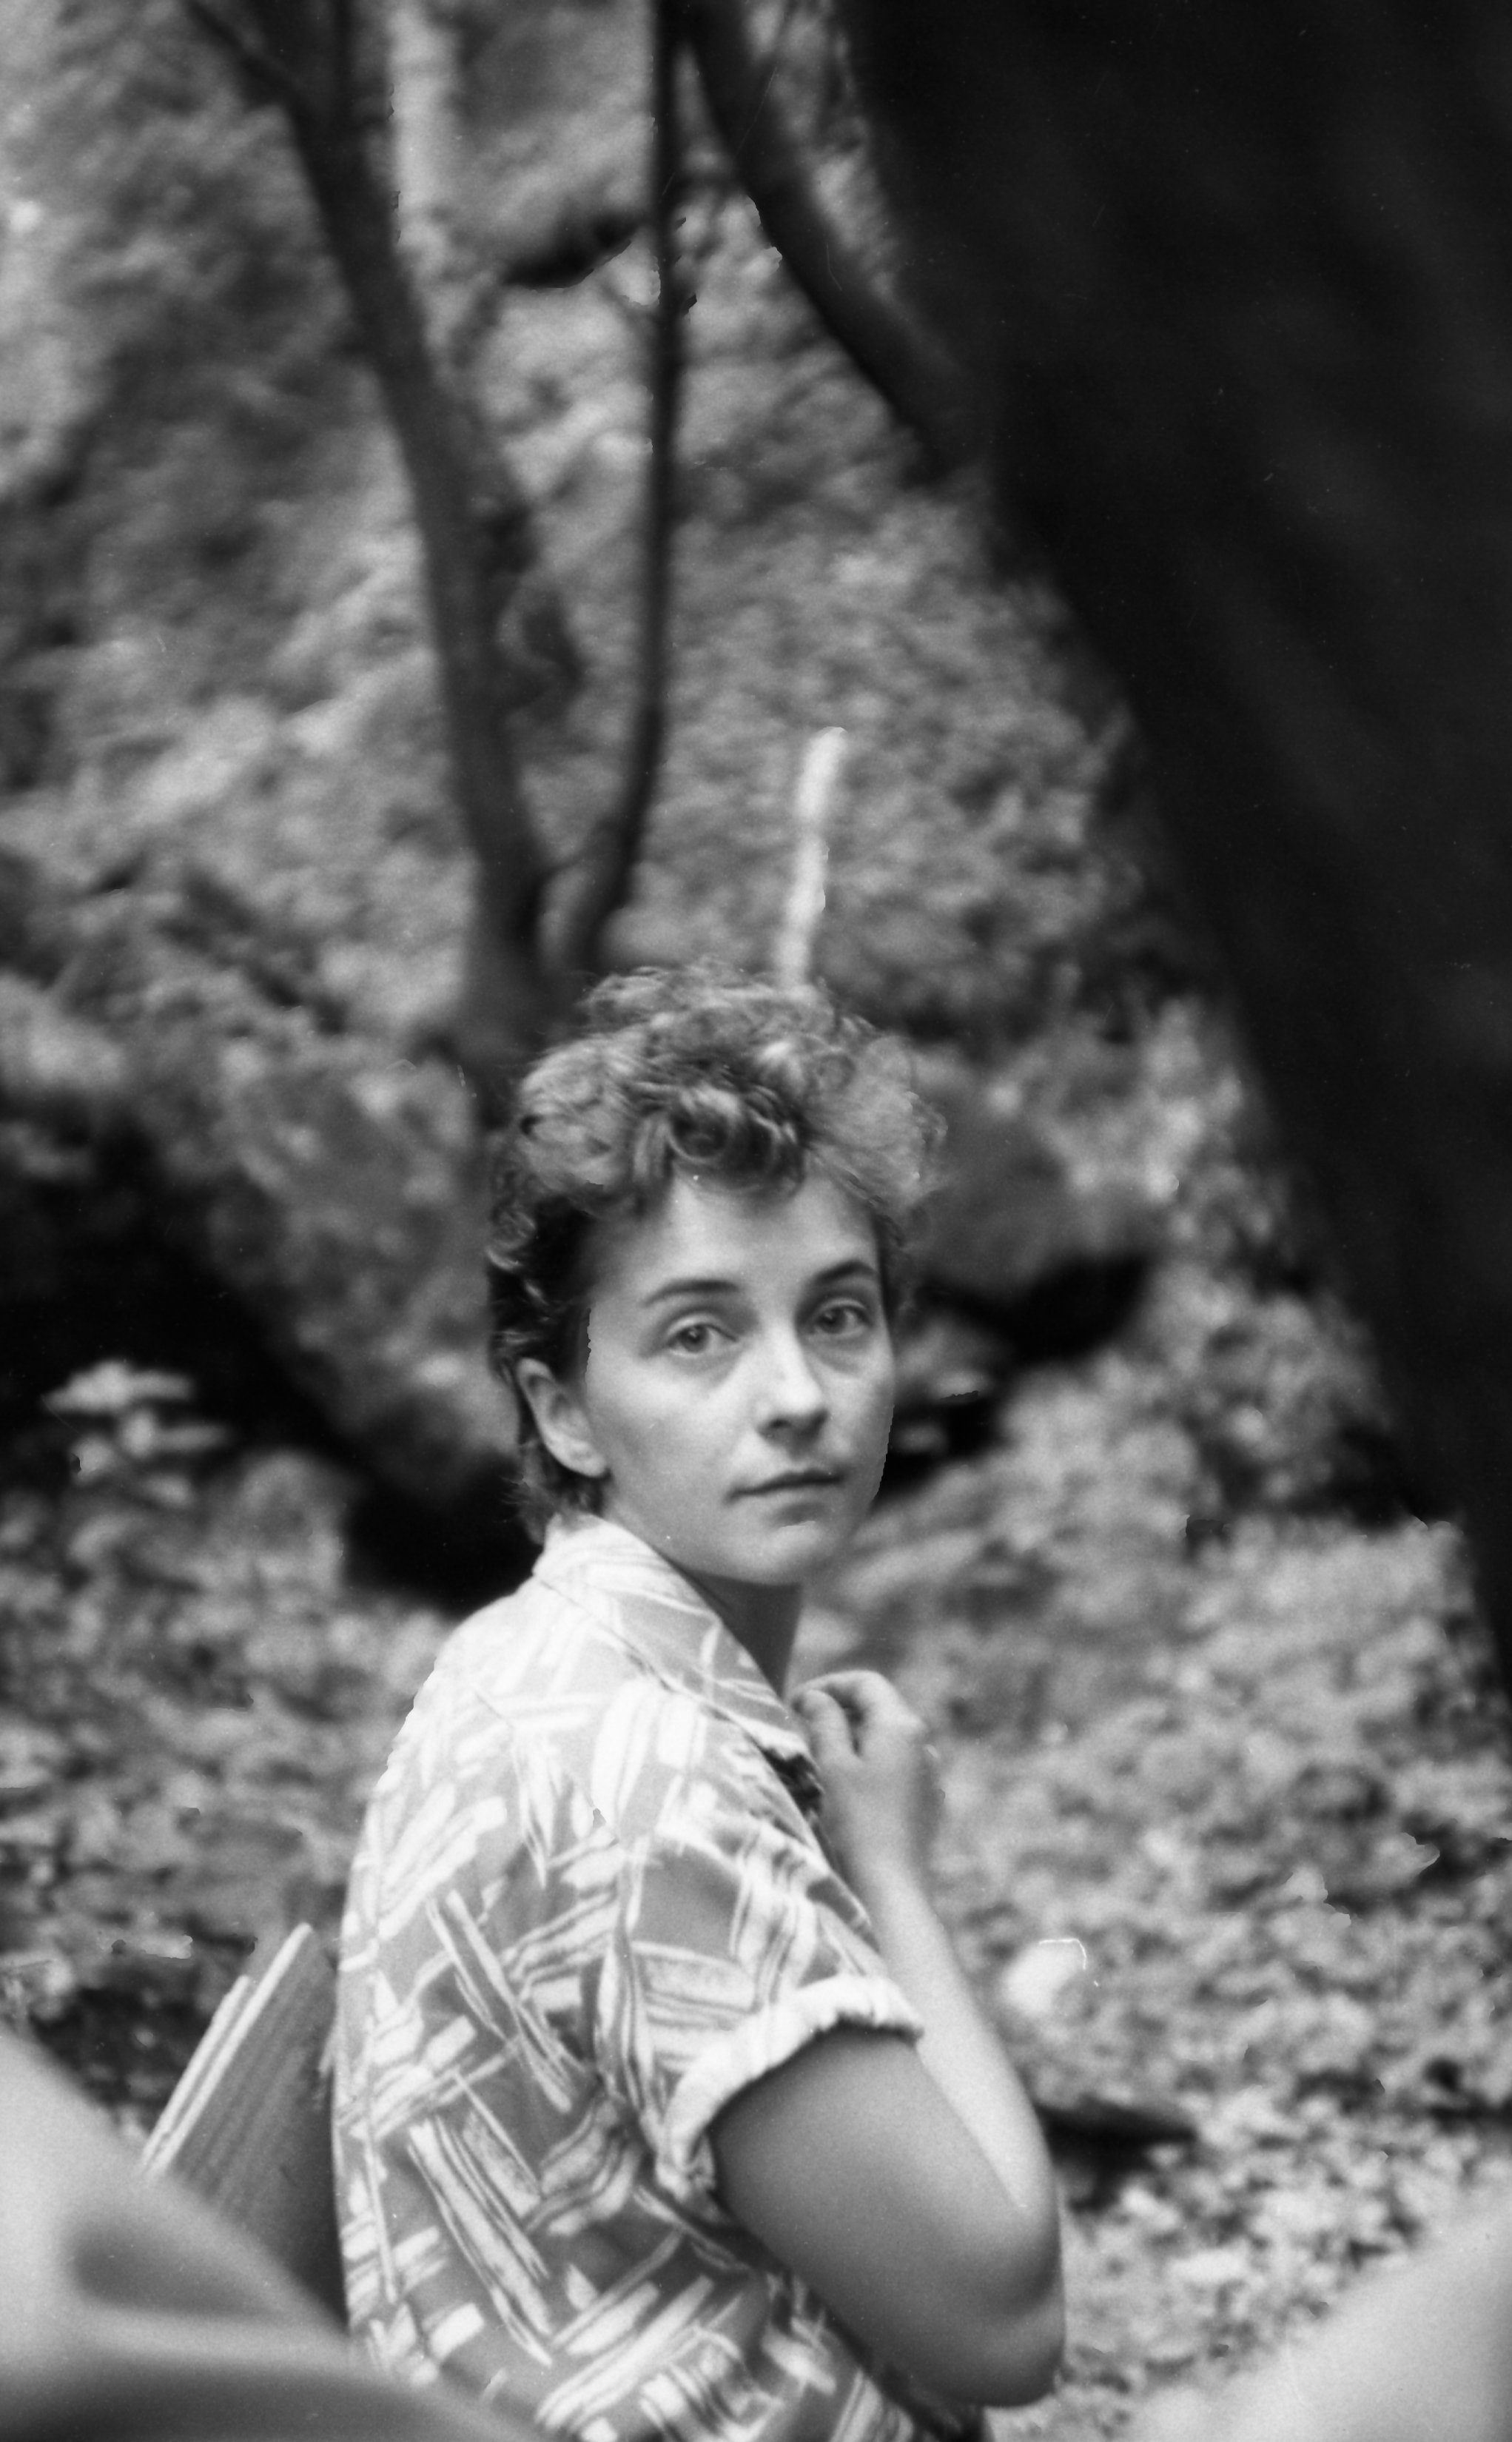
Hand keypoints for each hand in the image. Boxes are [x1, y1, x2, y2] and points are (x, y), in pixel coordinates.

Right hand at [791, 1671, 941, 1897]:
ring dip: (852, 1740)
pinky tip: (846, 1791)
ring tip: (819, 1760)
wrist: (891, 1888)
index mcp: (902, 1726)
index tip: (794, 1702)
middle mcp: (923, 1744)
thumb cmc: (857, 1822)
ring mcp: (929, 1775)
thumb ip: (824, 1722)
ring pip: (886, 1741)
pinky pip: (895, 1769)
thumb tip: (816, 1697)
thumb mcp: (833, 1765)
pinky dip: (868, 1766)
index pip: (866, 1683)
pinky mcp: (926, 1803)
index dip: (828, 1685)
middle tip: (802, 1729)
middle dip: (839, 1712)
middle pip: (878, 1709)